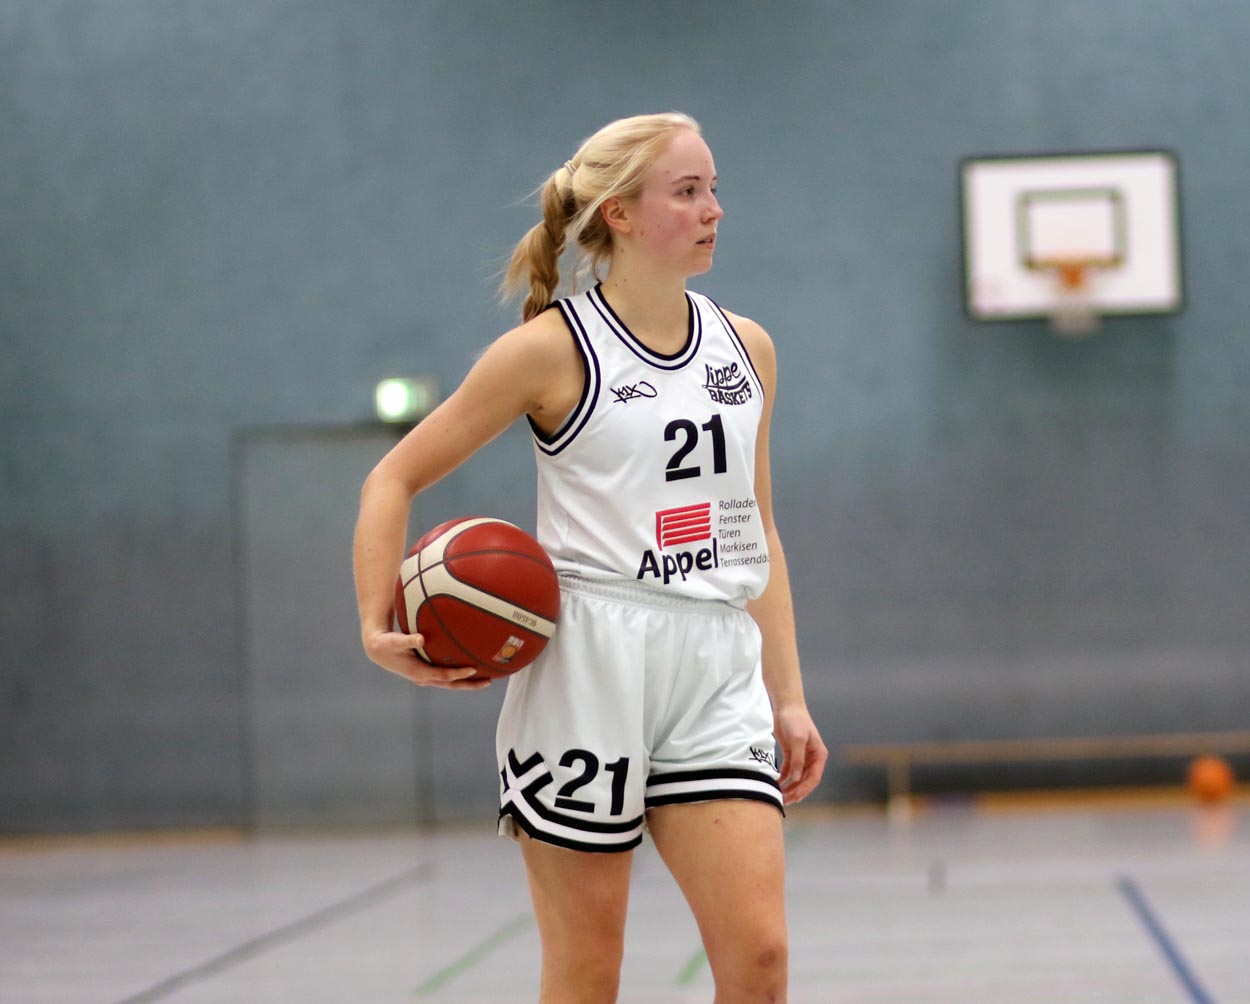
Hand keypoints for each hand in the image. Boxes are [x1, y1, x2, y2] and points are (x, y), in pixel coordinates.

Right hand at [363, 630, 491, 689]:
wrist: (379, 651)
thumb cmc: (387, 644)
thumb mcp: (395, 641)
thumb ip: (407, 640)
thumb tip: (421, 638)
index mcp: (418, 672)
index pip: (443, 676)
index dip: (458, 674)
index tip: (474, 669)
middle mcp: (424, 678)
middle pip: (451, 684)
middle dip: (470, 685)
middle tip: (489, 682)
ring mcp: (426, 677)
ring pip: (450, 683)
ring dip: (467, 683)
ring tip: (487, 679)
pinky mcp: (427, 673)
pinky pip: (447, 677)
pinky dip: (459, 676)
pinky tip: (471, 669)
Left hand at [774, 703, 827, 803]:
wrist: (786, 705)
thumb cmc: (795, 719)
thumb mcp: (797, 739)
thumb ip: (797, 760)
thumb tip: (795, 778)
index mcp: (819, 755)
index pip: (814, 778)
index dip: (804, 789)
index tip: (794, 797)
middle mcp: (812, 757)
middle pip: (805, 780)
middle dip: (796, 791)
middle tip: (785, 800)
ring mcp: (802, 756)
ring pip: (796, 777)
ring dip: (789, 787)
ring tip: (779, 796)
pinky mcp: (791, 753)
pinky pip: (788, 770)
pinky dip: (783, 778)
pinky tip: (776, 784)